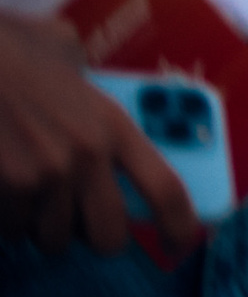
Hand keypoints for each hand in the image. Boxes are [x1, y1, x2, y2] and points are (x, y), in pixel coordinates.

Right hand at [0, 10, 199, 254]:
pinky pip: (13, 231)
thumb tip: (126, 105)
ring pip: (54, 239)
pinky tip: (3, 186)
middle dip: (94, 237)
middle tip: (79, 219)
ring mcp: (47, 175)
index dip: (179, 226)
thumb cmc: (15, 52)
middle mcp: (88, 155)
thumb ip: (94, 90)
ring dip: (43, 227)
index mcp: (114, 124)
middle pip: (110, 235)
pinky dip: (9, 218)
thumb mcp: (74, 59)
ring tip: (30, 192)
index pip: (165, 188)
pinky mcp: (10, 189)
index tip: (181, 245)